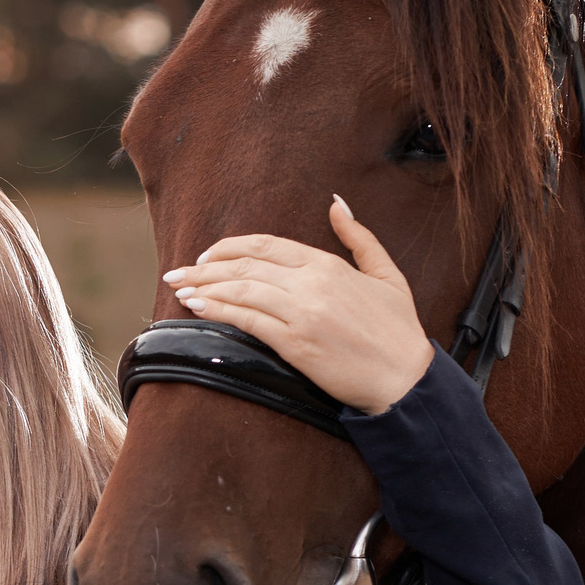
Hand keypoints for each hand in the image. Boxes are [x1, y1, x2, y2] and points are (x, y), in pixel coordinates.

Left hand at [161, 196, 435, 415]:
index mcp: (328, 265)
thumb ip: (359, 238)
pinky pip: (247, 321)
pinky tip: (198, 309)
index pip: (266, 245)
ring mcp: (302, 314)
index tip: (207, 257)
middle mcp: (311, 284)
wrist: (406, 379)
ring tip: (179, 290)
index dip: (230, 248)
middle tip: (178, 273)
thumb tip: (337, 204)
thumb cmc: (398, 330)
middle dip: (204, 269)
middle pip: (245, 266)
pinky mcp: (295, 344)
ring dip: (204, 289)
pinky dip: (218, 311)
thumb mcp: (387, 274)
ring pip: (241, 291)